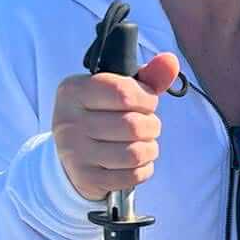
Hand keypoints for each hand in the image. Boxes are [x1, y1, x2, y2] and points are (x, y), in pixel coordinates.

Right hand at [52, 51, 181, 202]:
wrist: (72, 154)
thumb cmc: (100, 114)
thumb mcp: (116, 89)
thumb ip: (146, 75)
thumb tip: (170, 61)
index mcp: (74, 91)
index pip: (122, 92)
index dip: (147, 99)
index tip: (148, 102)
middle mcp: (68, 121)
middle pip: (132, 125)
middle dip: (152, 125)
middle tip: (149, 125)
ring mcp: (74, 152)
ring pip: (134, 153)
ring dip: (150, 149)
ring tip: (146, 143)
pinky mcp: (86, 178)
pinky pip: (131, 176)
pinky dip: (144, 169)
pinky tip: (138, 162)